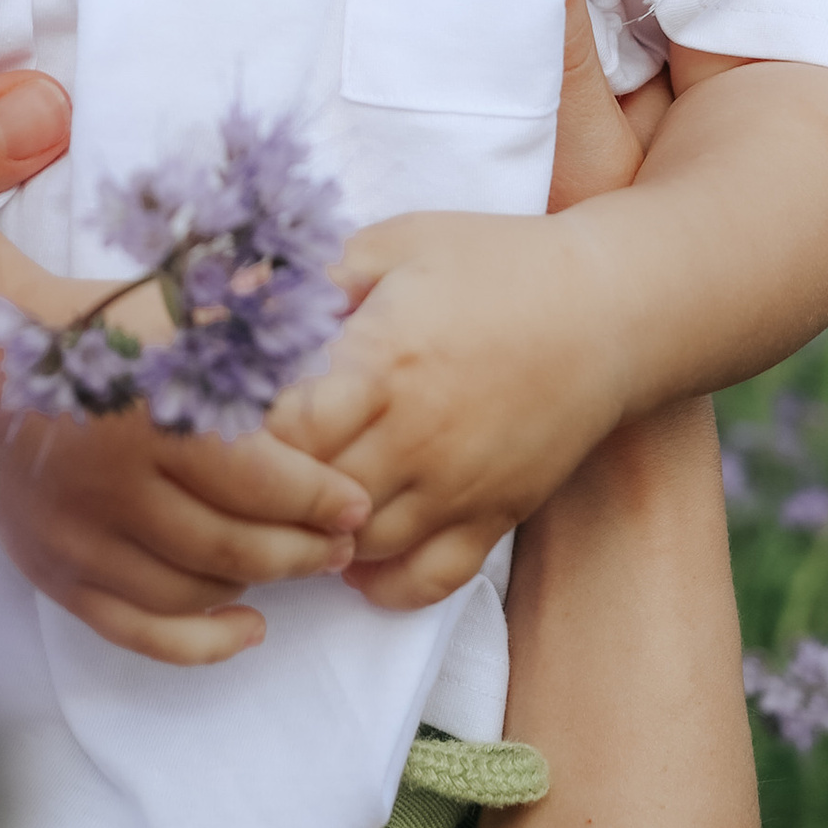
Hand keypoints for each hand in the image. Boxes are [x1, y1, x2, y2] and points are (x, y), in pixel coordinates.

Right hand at [0, 71, 372, 662]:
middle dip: (303, 551)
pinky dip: (198, 643)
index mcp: (152, 417)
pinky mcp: (53, 573)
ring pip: (191, 593)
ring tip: (296, 564)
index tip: (357, 504)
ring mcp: (79, 539)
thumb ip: (246, 326)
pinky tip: (248, 627)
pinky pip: (135, 630)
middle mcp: (113, 487)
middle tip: (341, 541)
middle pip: (234, 548)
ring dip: (258, 588)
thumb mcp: (173, 311)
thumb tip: (332, 316)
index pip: (259, 482)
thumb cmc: (94, 332)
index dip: (319, 500)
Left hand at [269, 0, 657, 608]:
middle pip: (310, 500)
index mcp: (385, 361)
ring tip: (278, 517)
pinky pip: (423, 582)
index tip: (216, 424)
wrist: (611, 312)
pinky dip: (377, 584)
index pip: (284, 431)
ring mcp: (459, 486)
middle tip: (226, 483)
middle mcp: (418, 435)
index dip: (239, 437)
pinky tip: (349, 558)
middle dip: (262, 498)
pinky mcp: (494, 518)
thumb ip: (316, 275)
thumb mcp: (398, 243)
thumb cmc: (496, 264)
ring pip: (357, 549)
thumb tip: (234, 291)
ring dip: (311, 542)